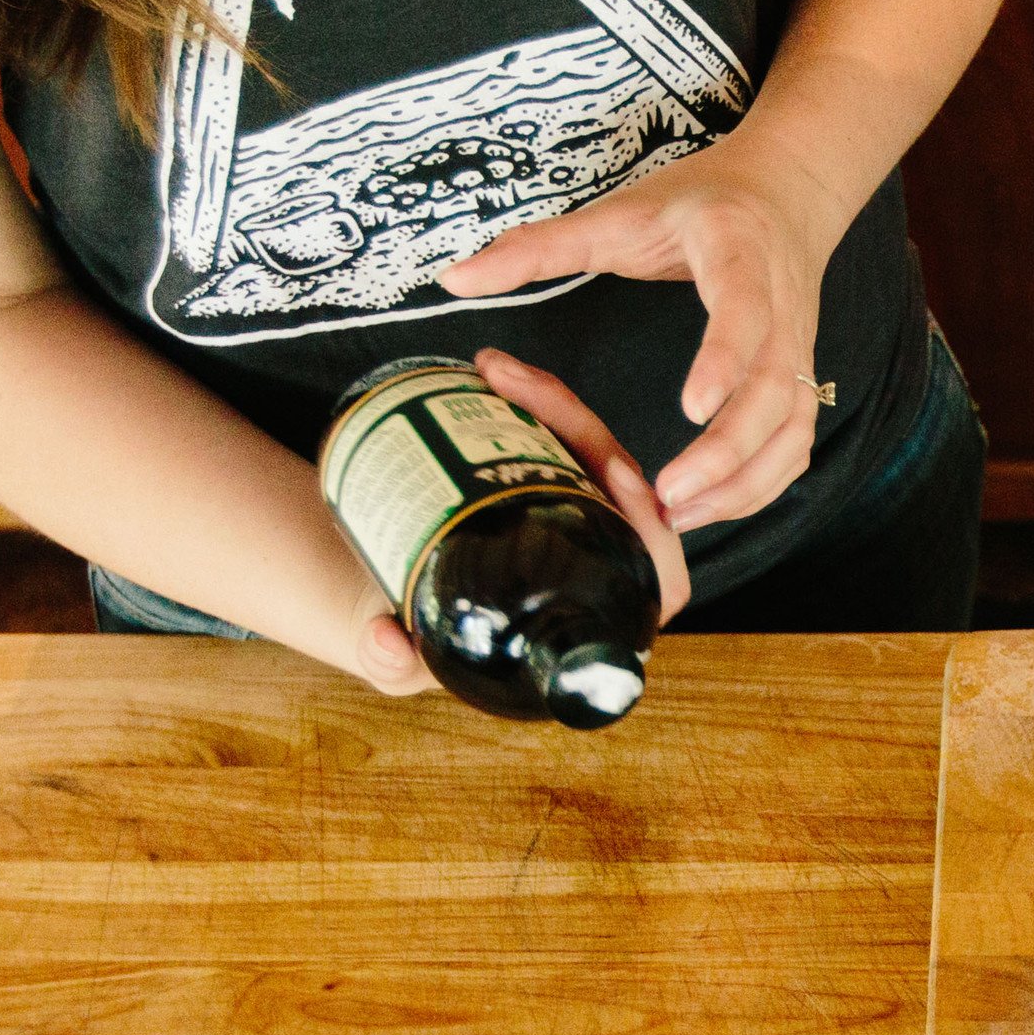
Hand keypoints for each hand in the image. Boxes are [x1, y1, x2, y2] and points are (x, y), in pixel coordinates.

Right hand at [328, 348, 694, 694]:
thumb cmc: (405, 641)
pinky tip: (496, 377)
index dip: (652, 534)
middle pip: (623, 495)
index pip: (657, 582)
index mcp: (586, 624)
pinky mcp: (549, 486)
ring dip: (552, 403)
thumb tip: (385, 641)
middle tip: (520, 388)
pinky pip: (561, 440)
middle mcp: (593, 569)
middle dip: (581, 430)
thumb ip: (390, 664)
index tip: (616, 476)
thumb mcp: (398, 660)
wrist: (376, 596)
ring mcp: (574, 522)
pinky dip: (535, 404)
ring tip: (493, 370)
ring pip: (592, 455)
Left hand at [439, 135, 845, 532]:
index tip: (688, 409)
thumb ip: (536, 246)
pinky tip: (712, 505)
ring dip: (746, 479)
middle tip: (666, 496)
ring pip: (794, 425)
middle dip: (728, 451)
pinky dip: (763, 481)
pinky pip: (798, 439)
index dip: (724, 360)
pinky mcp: (802, 372)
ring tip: (681, 514)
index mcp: (736, 251)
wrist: (786, 188)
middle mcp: (781, 302)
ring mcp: (800, 343)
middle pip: (776, 389)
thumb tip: (454, 279)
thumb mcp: (617, 211)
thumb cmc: (698, 201)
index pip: (745, 309)